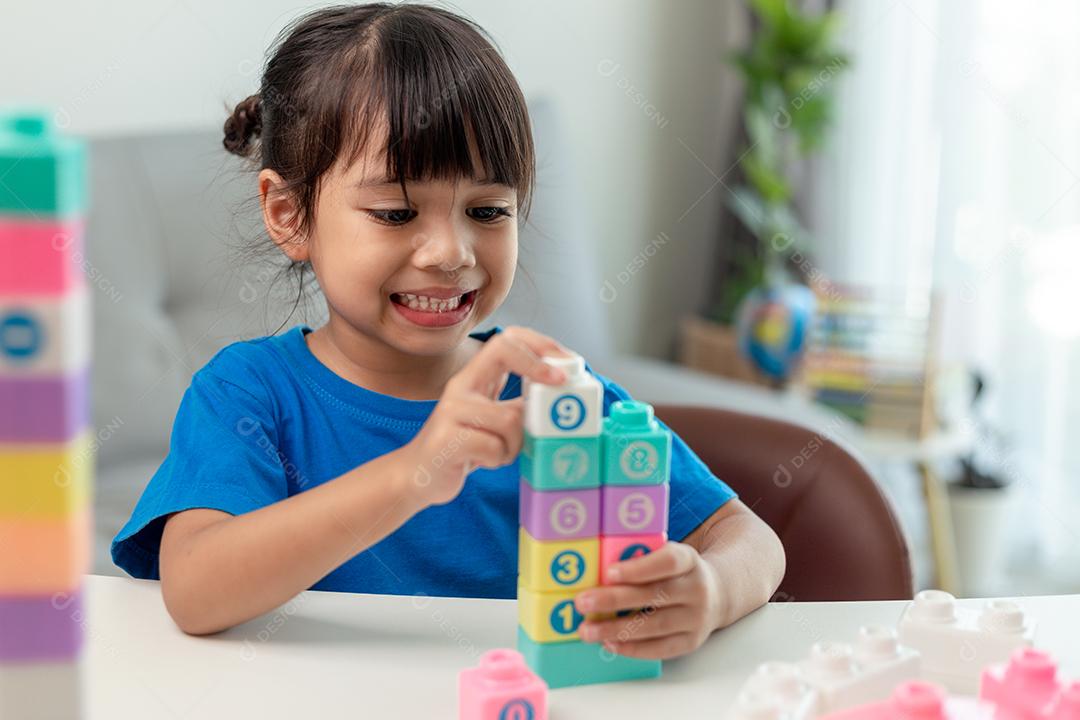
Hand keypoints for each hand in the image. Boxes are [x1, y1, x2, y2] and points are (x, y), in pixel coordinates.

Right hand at [403, 326, 568, 505]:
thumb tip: (562, 399)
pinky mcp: (447, 440)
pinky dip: (499, 459)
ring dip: (516, 442)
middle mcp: (461, 386)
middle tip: (561, 384)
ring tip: (502, 452)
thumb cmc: (466, 446)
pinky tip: (484, 462)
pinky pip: (494, 447)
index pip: (505, 339)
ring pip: (509, 418)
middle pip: (502, 350)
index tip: (566, 362)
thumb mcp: (494, 418)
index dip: (538, 344)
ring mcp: (451, 411)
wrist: (420, 475)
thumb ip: (519, 406)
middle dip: (538, 366)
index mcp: (475, 377)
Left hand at [573, 542, 720, 659]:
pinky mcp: (691, 641)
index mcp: (688, 560)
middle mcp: (697, 589)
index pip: (667, 562)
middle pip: (655, 595)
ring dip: (616, 629)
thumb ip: (641, 559)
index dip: (639, 568)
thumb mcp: (667, 555)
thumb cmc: (677, 573)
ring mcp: (696, 618)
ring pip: (654, 625)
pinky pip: (660, 648)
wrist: (716, 595)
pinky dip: (633, 648)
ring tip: (587, 631)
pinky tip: (609, 644)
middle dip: (614, 599)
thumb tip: (596, 569)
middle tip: (583, 602)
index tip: (609, 572)